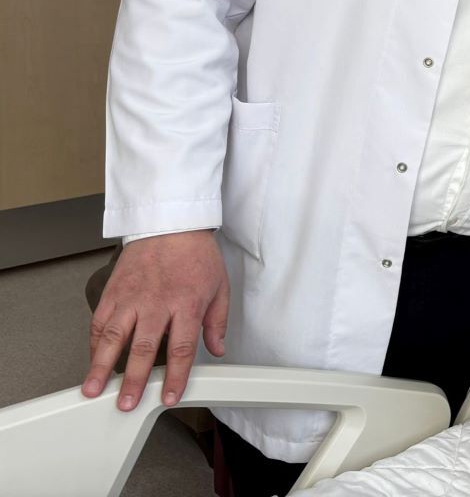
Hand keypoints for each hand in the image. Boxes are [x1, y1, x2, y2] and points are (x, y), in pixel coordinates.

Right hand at [83, 230, 229, 409]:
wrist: (171, 224)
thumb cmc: (195, 254)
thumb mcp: (219, 286)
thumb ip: (217, 322)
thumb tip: (217, 350)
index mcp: (187, 304)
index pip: (183, 349)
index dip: (177, 377)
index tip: (170, 397)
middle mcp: (158, 303)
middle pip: (145, 348)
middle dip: (135, 380)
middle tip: (126, 403)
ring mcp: (132, 297)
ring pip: (114, 337)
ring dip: (102, 366)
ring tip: (93, 389)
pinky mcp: (114, 291)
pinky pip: (100, 321)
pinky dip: (95, 343)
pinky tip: (93, 360)